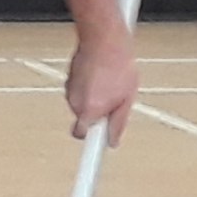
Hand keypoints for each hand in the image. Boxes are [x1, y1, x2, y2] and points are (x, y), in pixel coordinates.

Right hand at [66, 25, 139, 141]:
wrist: (105, 41)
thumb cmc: (118, 66)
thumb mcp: (127, 99)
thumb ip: (118, 122)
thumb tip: (113, 140)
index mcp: (89, 109)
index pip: (80, 135)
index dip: (87, 142)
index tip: (89, 155)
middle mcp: (74, 102)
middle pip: (83, 118)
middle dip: (96, 114)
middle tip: (113, 102)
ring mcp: (69, 89)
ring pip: (81, 103)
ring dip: (93, 98)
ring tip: (109, 84)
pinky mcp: (69, 78)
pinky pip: (78, 90)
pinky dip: (88, 87)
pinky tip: (100, 76)